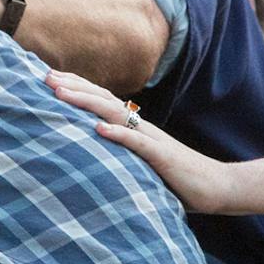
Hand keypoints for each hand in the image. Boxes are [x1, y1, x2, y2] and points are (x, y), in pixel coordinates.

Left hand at [45, 70, 238, 212]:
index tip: (50, 78)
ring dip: (87, 102)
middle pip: (104, 99)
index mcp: (137, 129)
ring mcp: (153, 140)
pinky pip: (139, 144)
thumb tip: (96, 155)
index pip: (103, 100)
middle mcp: (142, 128)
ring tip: (61, 94)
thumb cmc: (180, 179)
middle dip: (74, 86)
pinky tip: (98, 127)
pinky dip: (118, 134)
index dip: (78, 88)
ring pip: (116, 114)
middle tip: (45, 76)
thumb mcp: (144, 165)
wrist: (218, 187)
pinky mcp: (163, 158)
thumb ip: (124, 157)